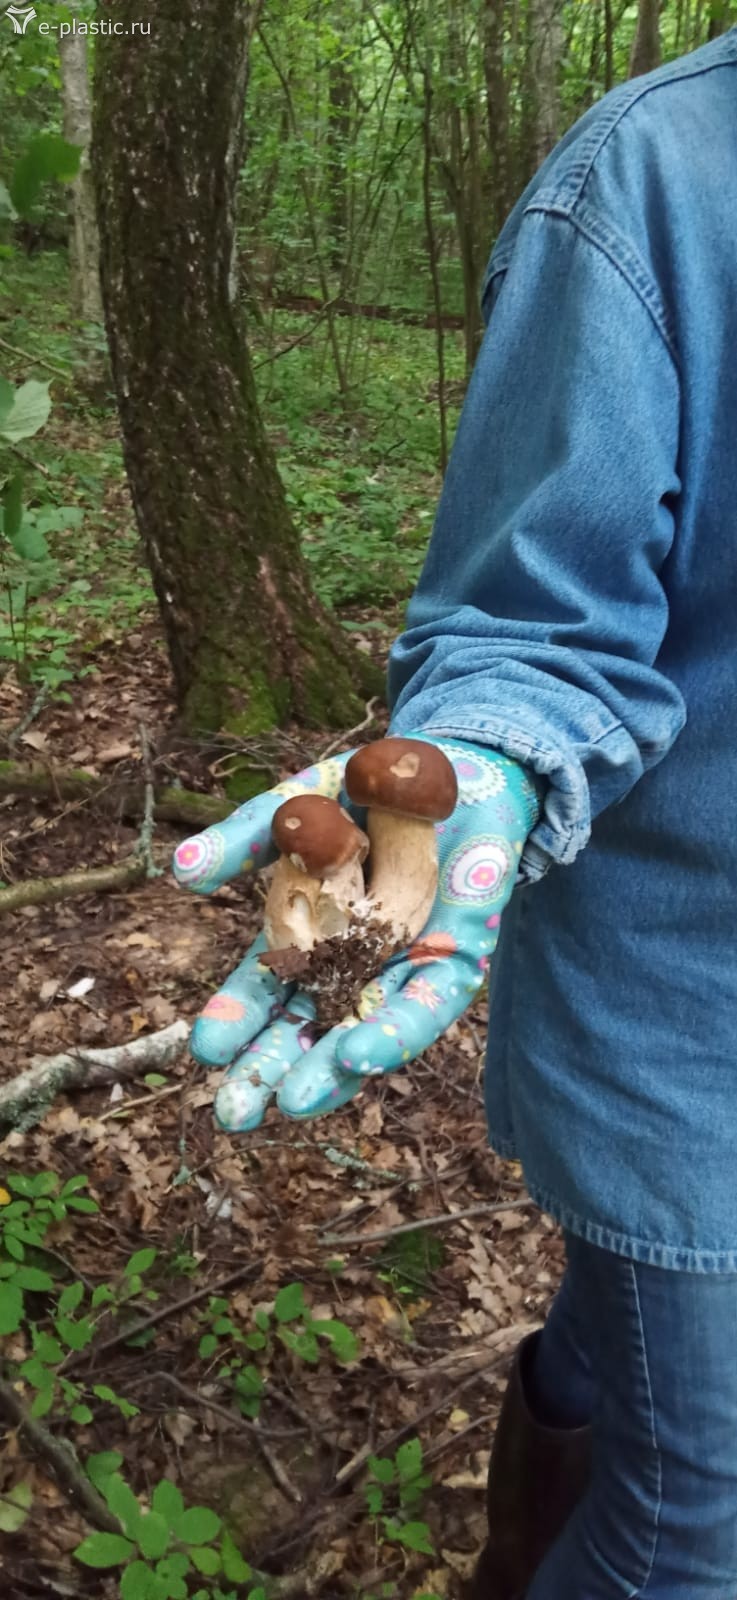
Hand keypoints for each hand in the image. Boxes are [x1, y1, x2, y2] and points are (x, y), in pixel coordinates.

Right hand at [173, 740, 540, 1129]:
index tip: (205, 1049)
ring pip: (362, 1032)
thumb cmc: (369, 787)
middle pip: (305, 1029)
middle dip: (270, 1071)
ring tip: (294, 1103)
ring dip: (328, 1070)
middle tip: (234, 1113)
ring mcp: (402, 968)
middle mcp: (351, 963)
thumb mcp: (298, 805)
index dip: (236, 1018)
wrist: (453, 762)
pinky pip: (425, 1007)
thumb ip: (247, 840)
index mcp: (306, 933)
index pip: (263, 990)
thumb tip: (181, 873)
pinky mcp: (456, 960)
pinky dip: (391, 1032)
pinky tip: (359, 1056)